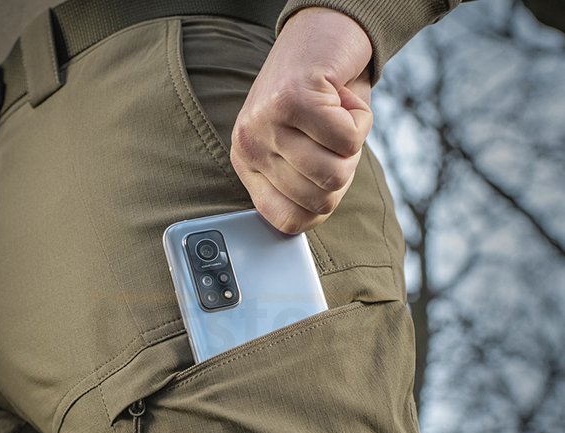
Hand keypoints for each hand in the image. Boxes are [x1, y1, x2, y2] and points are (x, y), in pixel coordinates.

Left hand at [230, 7, 372, 233]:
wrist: (324, 35)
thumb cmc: (320, 100)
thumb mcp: (303, 149)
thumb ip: (305, 186)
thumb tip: (316, 216)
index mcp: (249, 165)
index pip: (288, 222)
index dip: (321, 206)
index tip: (325, 174)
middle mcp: (248, 146)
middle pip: (319, 201)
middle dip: (343, 168)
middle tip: (331, 135)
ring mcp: (265, 123)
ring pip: (335, 173)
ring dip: (352, 144)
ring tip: (335, 115)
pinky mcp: (291, 100)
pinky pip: (347, 142)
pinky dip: (361, 120)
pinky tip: (341, 97)